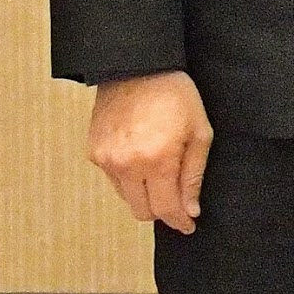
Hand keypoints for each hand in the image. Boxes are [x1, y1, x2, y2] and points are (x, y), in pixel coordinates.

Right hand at [85, 71, 210, 232]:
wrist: (137, 68)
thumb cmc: (175, 96)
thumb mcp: (200, 133)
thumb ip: (193, 175)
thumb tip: (189, 210)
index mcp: (157, 160)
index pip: (165, 208)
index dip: (179, 222)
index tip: (188, 225)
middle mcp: (126, 164)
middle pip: (142, 211)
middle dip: (162, 210)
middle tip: (178, 200)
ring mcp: (106, 159)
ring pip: (126, 197)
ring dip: (144, 193)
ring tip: (160, 170)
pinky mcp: (93, 152)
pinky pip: (112, 179)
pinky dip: (128, 177)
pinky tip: (141, 157)